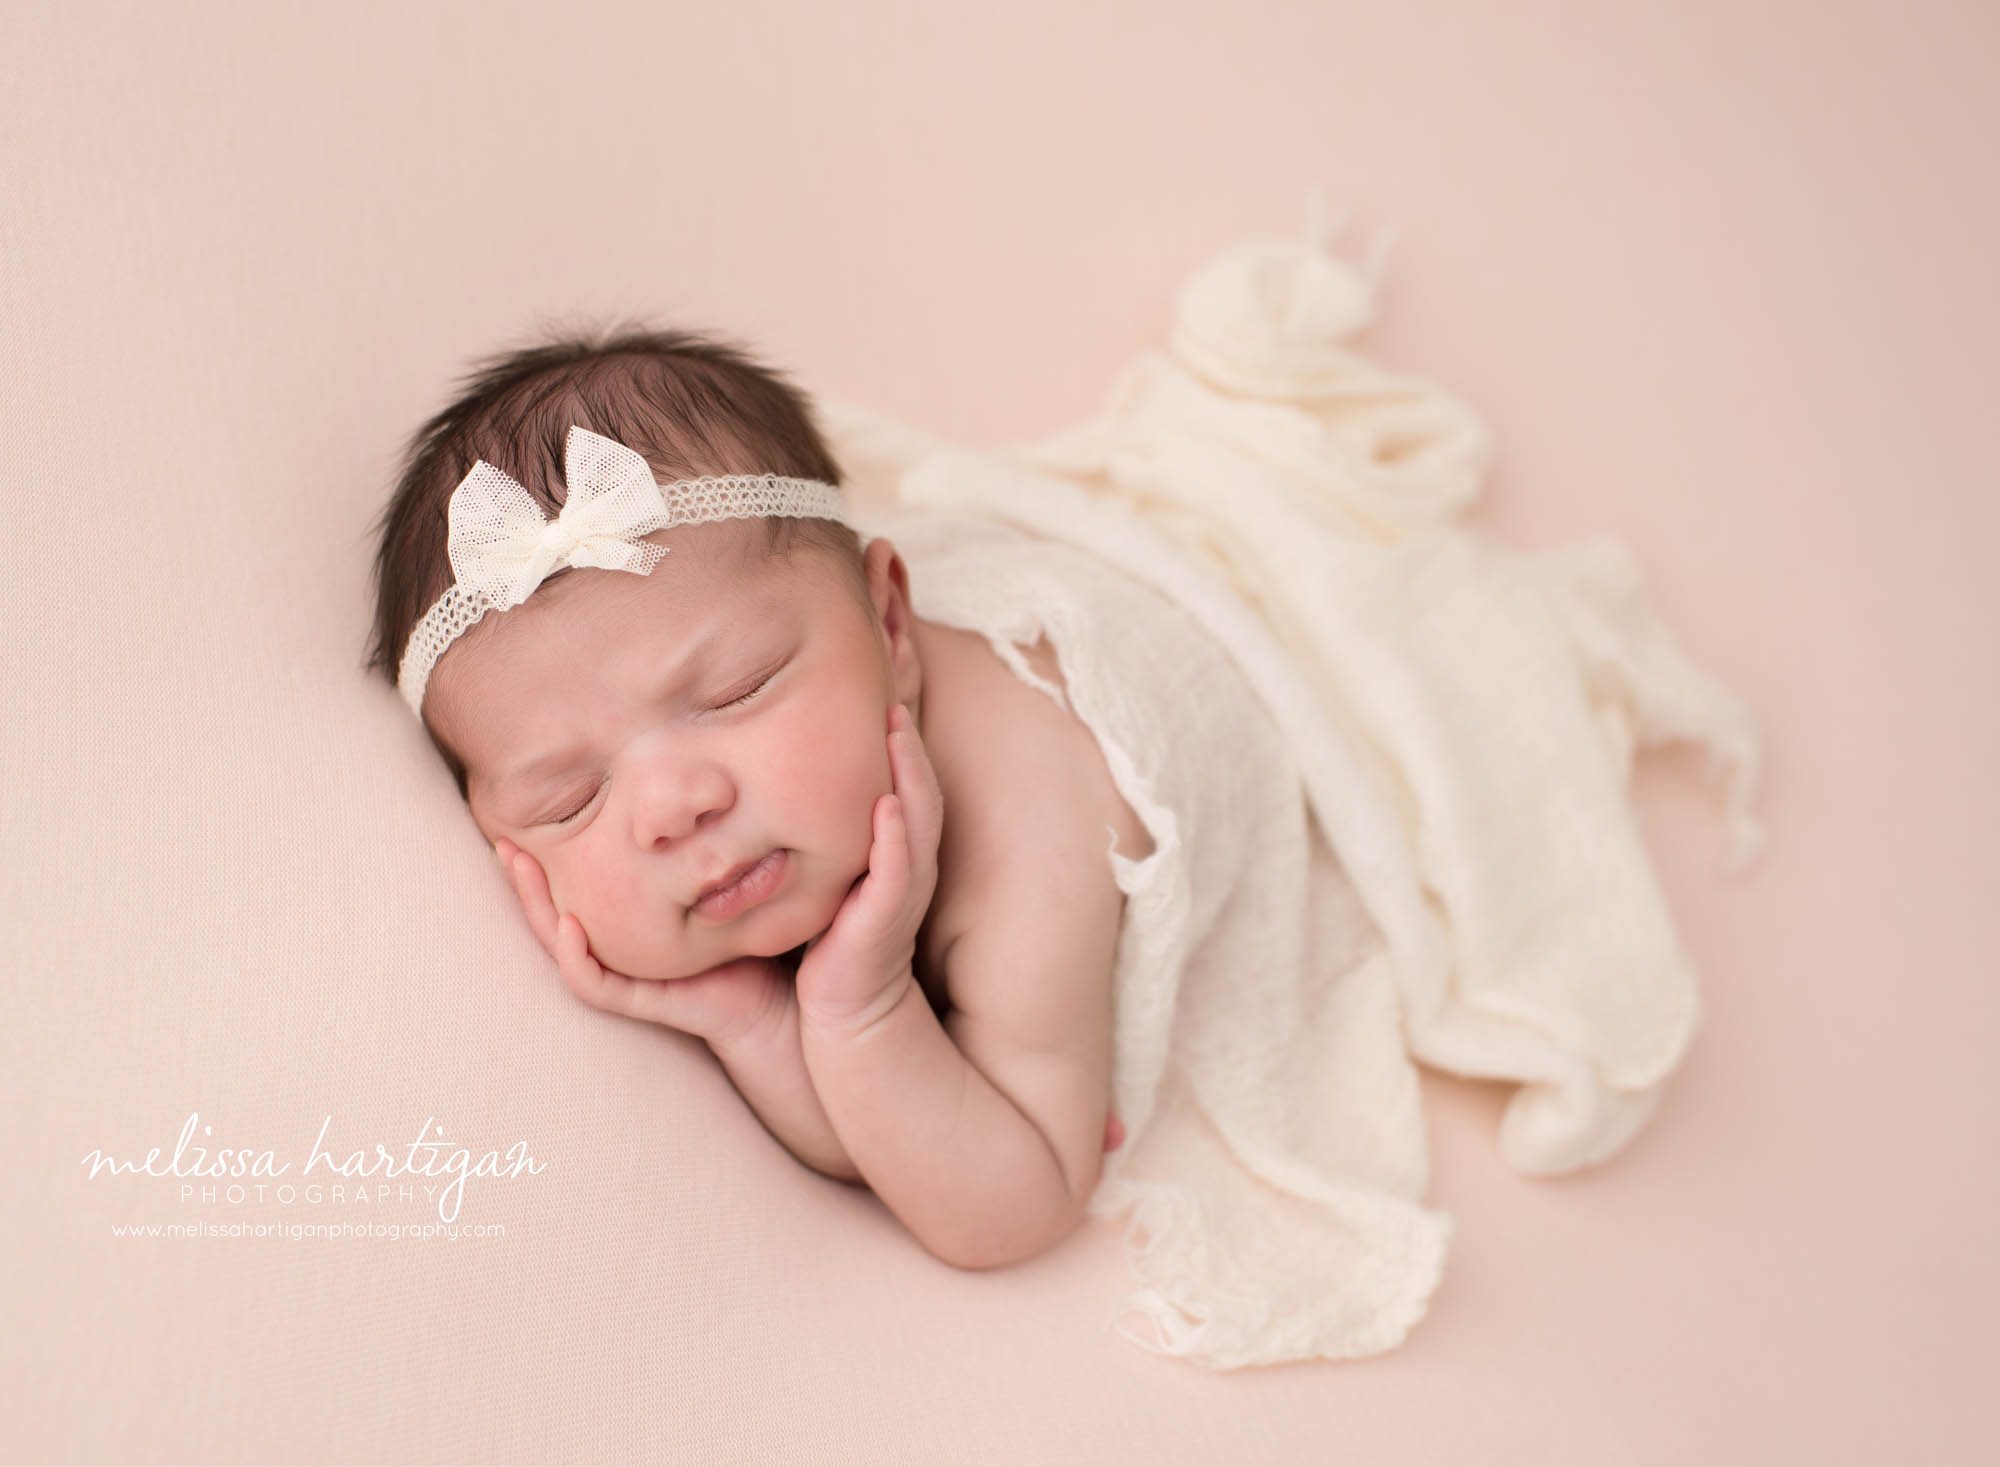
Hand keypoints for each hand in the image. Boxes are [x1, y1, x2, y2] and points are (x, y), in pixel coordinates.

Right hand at [493, 836, 793, 1049]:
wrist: (768, 1000)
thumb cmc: (742, 936)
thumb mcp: (712, 882)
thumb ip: (696, 848)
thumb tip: (694, 790)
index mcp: (620, 925)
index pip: (571, 889)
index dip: (545, 862)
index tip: (525, 825)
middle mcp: (612, 950)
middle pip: (551, 913)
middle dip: (524, 880)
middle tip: (503, 843)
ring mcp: (620, 977)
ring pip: (559, 944)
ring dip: (536, 908)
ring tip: (521, 870)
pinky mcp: (636, 1001)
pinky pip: (592, 981)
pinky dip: (575, 956)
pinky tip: (571, 924)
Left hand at [795, 702, 944, 1032]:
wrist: (844, 1017)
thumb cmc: (823, 949)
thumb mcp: (813, 881)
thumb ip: (800, 838)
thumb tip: (757, 793)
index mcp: (886, 851)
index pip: (894, 782)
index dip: (889, 741)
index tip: (871, 691)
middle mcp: (902, 863)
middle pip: (916, 787)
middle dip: (906, 740)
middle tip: (890, 689)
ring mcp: (901, 889)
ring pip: (916, 817)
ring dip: (910, 771)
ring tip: (897, 727)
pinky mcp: (889, 918)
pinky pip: (900, 868)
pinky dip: (896, 833)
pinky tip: (885, 803)